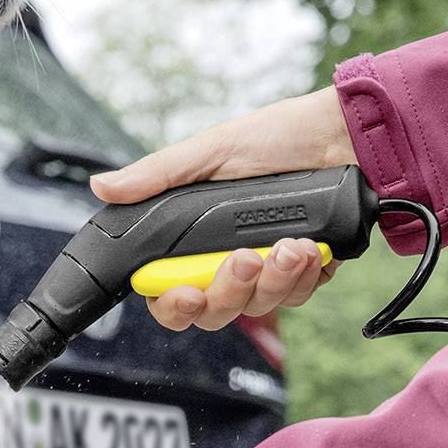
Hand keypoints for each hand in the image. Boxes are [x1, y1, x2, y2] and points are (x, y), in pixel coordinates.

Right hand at [91, 84, 355, 334]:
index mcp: (196, 237)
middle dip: (229, 291)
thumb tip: (102, 186)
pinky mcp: (306, 273)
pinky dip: (304, 276)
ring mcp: (268, 271)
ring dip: (274, 280)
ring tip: (293, 243)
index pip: (170, 292)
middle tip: (245, 258)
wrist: (345, 135)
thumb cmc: (280, 136)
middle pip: (213, 312)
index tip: (187, 293)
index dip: (173, 305)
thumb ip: (159, 176)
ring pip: (259, 308)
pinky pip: (298, 297)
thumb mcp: (213, 150)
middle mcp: (228, 260)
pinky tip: (312, 248)